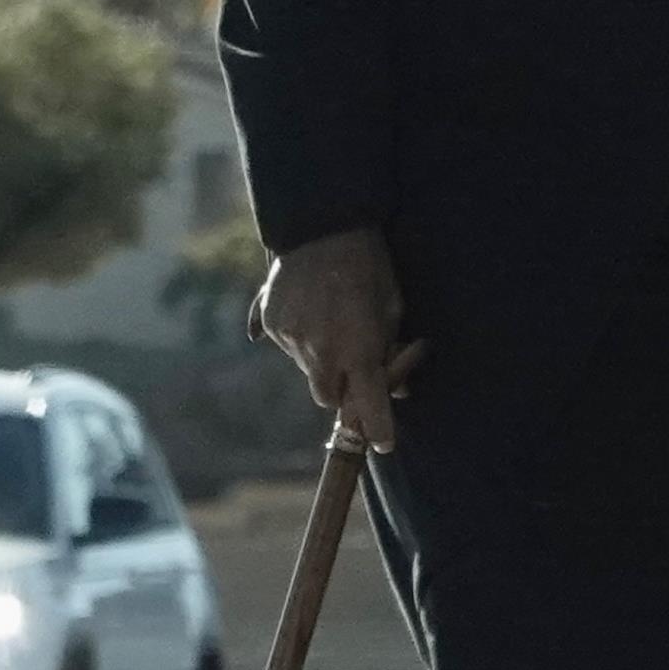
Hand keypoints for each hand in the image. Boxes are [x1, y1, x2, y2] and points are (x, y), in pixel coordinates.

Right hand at [250, 226, 425, 452]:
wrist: (323, 226)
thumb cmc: (370, 267)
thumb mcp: (393, 309)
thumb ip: (390, 352)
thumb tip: (397, 390)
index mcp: (358, 352)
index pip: (369, 408)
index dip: (378, 429)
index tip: (384, 442)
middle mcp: (321, 354)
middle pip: (328, 399)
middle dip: (342, 390)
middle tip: (354, 366)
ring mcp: (291, 340)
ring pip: (308, 371)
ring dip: (322, 360)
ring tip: (333, 320)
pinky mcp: (271, 323)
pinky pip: (287, 345)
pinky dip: (301, 338)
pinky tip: (313, 309)